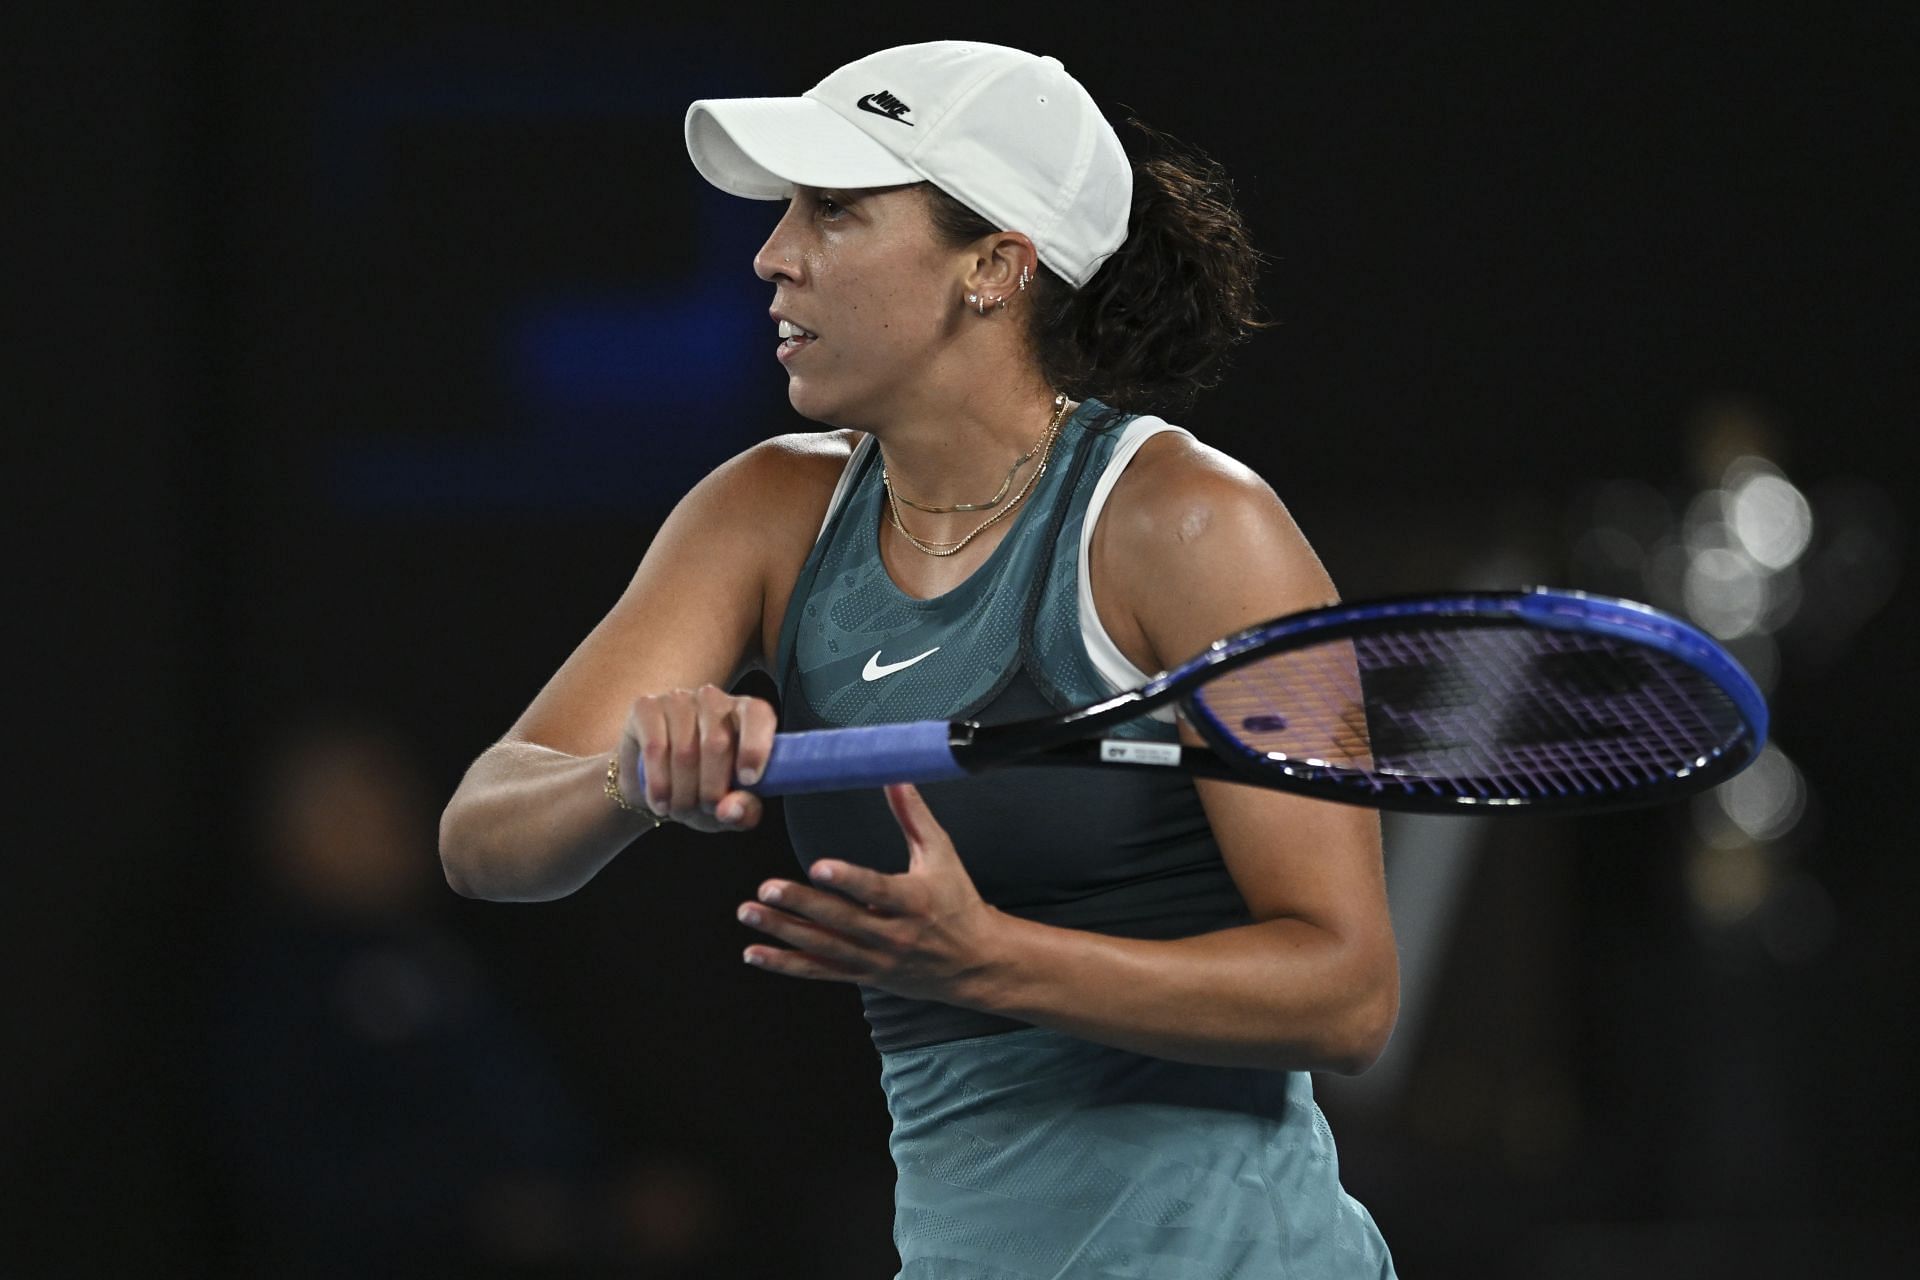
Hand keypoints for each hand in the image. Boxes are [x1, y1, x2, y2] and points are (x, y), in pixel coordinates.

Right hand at [618, 685, 774, 832]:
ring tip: (681, 810)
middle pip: (717, 743)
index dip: (755, 747)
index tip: (749, 780)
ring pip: (684, 751)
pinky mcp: (646, 707)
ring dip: (683, 793)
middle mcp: (713, 700)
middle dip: (711, 790)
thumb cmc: (702, 788)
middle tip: (706, 810)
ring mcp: (678, 700)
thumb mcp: (729, 807)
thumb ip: (743, 811)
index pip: (758, 715)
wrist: (652, 782)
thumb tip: (730, 810)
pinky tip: (659, 800)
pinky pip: (655, 748)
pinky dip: (658, 783)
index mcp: (746, 714)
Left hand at [736, 784, 1005, 1003]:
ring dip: (783, 931)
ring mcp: (875, 959)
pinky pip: (818, 971)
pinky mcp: (862, 975)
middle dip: (800, 905)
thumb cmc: (957, 901)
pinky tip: (754, 952)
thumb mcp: (942, 855)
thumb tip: (895, 774)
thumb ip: (914, 816)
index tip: (819, 867)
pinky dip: (785, 964)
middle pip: (840, 920)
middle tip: (766, 889)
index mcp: (914, 901)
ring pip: (823, 947)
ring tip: (749, 913)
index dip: (848, 880)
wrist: (973, 962)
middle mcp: (893, 934)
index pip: (877, 889)